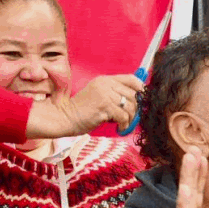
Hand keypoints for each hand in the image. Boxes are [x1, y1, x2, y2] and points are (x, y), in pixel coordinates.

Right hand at [29, 73, 143, 137]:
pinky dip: (124, 125)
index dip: (141, 88)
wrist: (64, 117)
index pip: (131, 79)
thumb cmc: (83, 111)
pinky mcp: (104, 106)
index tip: (144, 99)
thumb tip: (138, 101)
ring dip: (130, 119)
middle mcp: (106, 84)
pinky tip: (119, 128)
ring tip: (123, 124)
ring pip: (131, 107)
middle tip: (130, 118)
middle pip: (134, 95)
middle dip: (136, 109)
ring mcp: (105, 94)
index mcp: (105, 80)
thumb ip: (115, 95)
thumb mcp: (99, 96)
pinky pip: (124, 116)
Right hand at [171, 152, 208, 207]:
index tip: (203, 156)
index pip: (196, 193)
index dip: (199, 175)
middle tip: (195, 147)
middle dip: (192, 169)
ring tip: (191, 157)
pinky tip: (186, 189)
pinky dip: (185, 202)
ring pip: (185, 198)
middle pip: (190, 190)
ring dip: (188, 177)